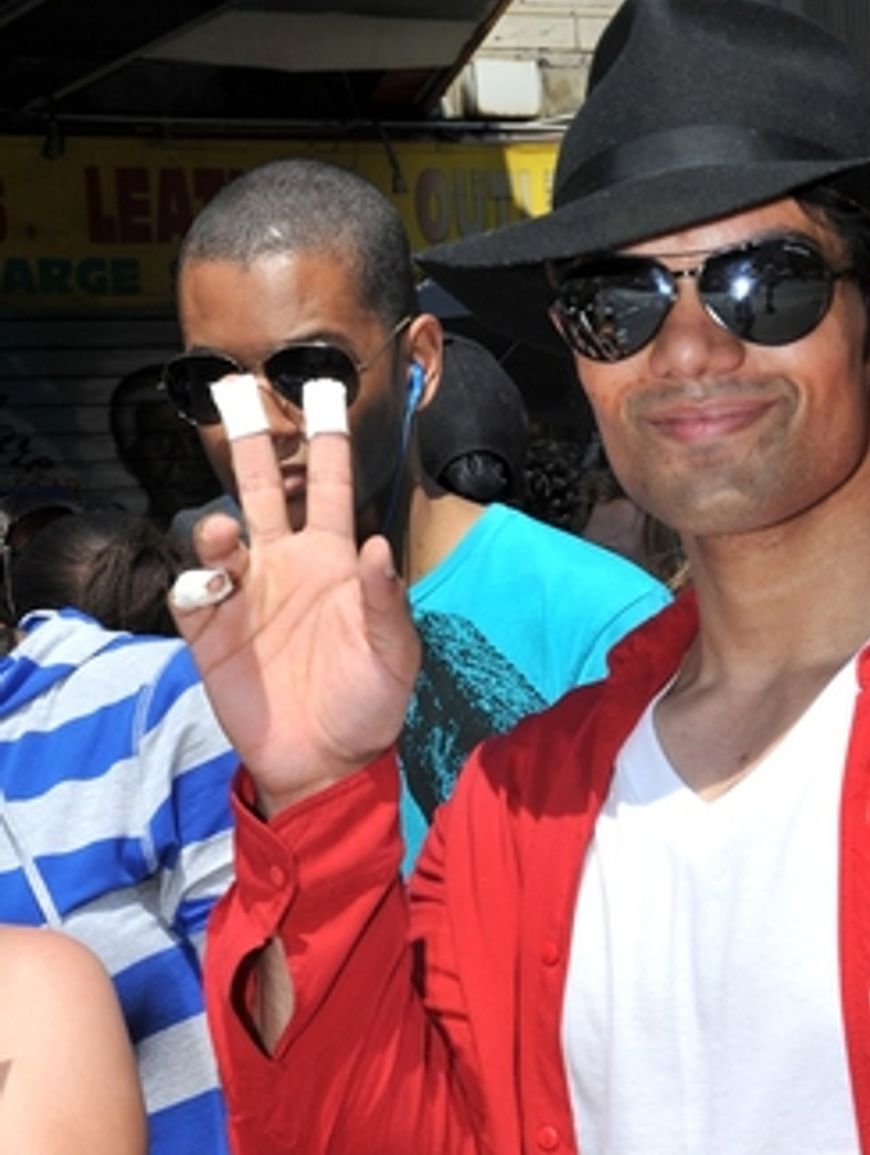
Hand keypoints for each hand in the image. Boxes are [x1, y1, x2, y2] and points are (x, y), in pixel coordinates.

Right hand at [170, 411, 419, 813]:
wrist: (325, 765)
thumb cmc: (368, 706)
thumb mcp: (394, 656)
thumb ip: (386, 603)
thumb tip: (380, 546)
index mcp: (334, 561)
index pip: (331, 487)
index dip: (328, 440)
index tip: (323, 389)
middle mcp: (286, 565)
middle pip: (263, 488)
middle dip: (248, 441)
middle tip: (232, 391)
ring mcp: (245, 596)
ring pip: (220, 535)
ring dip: (217, 526)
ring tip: (224, 531)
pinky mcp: (211, 633)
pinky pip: (190, 594)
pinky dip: (194, 585)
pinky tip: (211, 592)